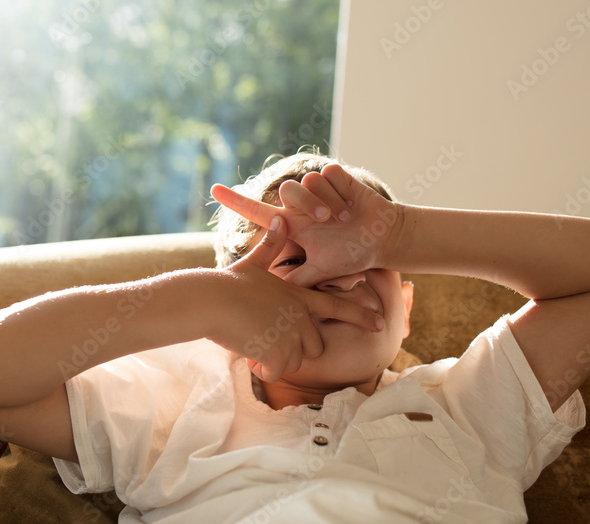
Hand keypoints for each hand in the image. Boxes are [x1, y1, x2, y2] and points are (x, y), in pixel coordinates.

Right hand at [205, 214, 383, 382]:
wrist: (209, 301)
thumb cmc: (228, 283)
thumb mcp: (253, 263)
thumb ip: (271, 246)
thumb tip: (279, 218)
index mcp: (298, 296)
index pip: (337, 306)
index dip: (360, 315)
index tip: (380, 322)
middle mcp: (300, 316)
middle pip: (316, 345)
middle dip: (297, 348)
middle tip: (271, 341)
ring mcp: (290, 335)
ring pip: (295, 360)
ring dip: (276, 359)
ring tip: (255, 345)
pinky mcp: (276, 352)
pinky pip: (277, 371)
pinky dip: (264, 369)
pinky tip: (250, 358)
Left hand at [211, 164, 404, 281]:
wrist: (383, 239)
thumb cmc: (352, 254)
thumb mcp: (321, 270)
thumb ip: (295, 280)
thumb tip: (268, 296)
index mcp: (294, 225)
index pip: (258, 212)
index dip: (236, 201)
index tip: (213, 190)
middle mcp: (302, 206)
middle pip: (287, 192)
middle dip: (307, 204)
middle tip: (325, 220)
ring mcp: (319, 190)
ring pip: (307, 181)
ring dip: (327, 200)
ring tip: (344, 217)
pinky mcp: (337, 177)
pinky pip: (328, 174)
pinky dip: (341, 191)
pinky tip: (352, 204)